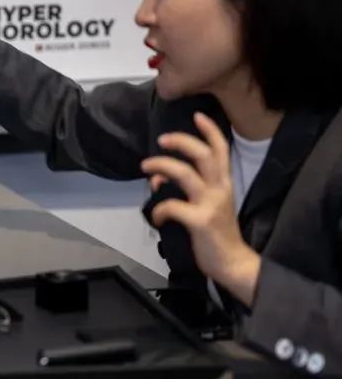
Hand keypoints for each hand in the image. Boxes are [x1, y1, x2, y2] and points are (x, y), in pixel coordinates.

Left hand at [141, 113, 260, 305]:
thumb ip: (186, 189)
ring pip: (184, 174)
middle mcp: (220, 189)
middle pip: (203, 155)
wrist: (232, 263)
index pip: (221, 151)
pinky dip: (157, 209)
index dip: (210, 131)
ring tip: (146, 168)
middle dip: (181, 142)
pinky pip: (171, 206)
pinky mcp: (199, 221)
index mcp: (224, 184)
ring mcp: (210, 204)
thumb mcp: (206, 206)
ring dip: (161, 166)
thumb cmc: (216, 234)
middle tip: (161, 139)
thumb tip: (158, 178)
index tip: (196, 115)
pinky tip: (155, 217)